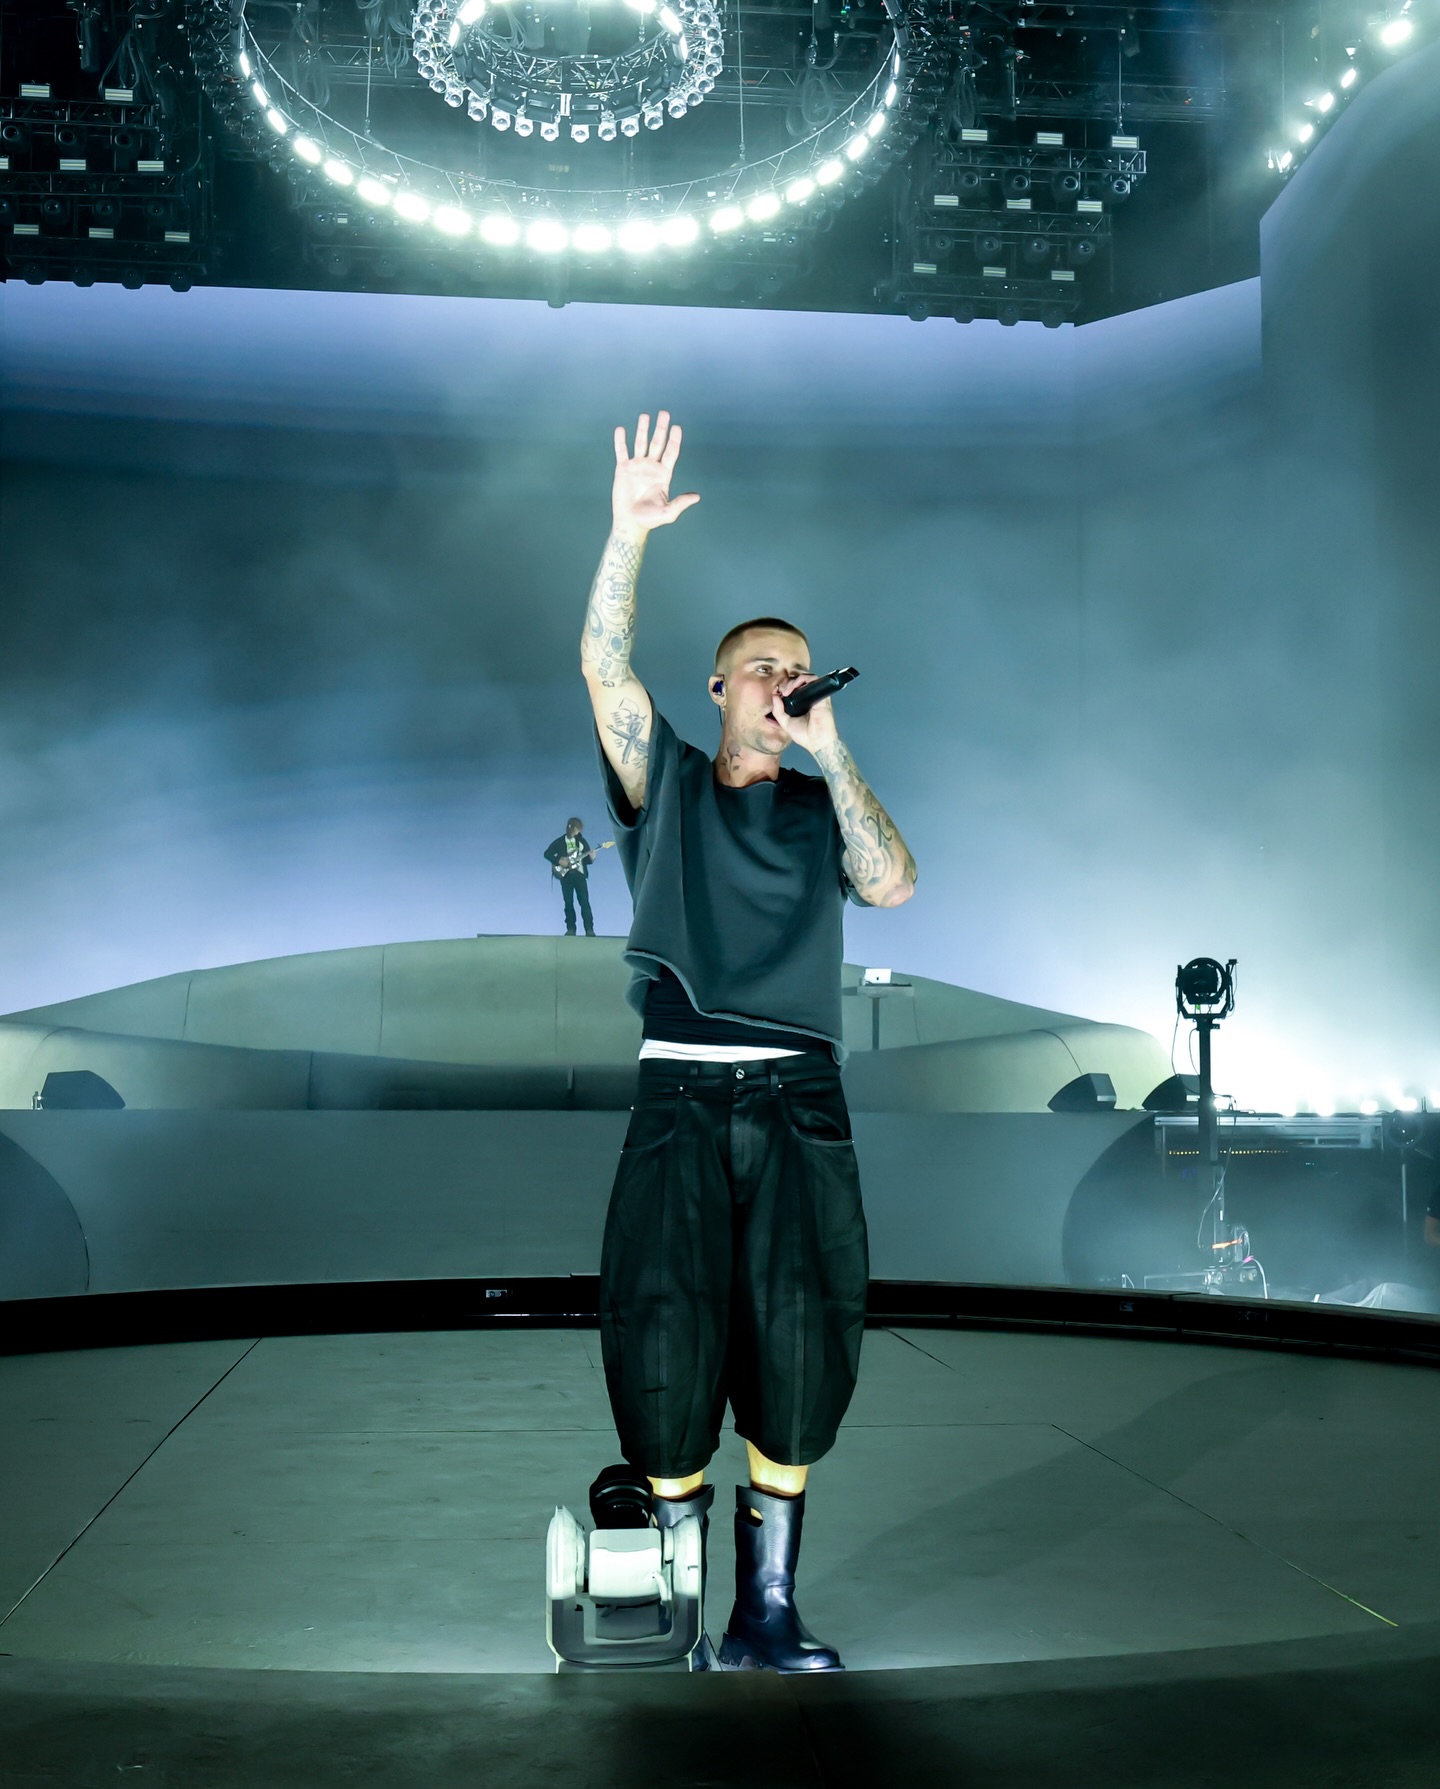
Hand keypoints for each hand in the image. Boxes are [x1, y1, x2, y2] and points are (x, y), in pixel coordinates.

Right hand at [612, 411, 699, 539]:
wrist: (630, 522)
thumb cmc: (650, 519)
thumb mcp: (668, 512)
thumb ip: (680, 503)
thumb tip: (697, 497)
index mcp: (663, 474)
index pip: (671, 452)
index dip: (674, 440)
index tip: (677, 427)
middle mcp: (651, 467)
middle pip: (658, 443)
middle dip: (661, 428)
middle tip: (664, 413)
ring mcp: (637, 466)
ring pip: (640, 443)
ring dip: (643, 429)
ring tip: (645, 416)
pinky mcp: (623, 469)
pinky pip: (621, 452)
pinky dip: (621, 441)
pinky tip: (621, 429)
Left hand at [771, 673, 838, 758]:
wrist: (816, 742)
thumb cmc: (804, 735)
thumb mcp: (785, 722)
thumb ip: (778, 710)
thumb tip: (774, 696)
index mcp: (801, 704)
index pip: (793, 689)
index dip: (784, 687)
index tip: (776, 692)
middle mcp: (808, 698)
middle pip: (798, 682)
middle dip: (787, 683)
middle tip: (781, 691)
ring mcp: (816, 696)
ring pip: (805, 678)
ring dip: (793, 681)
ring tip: (786, 690)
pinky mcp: (822, 695)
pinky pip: (814, 680)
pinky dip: (803, 679)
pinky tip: (794, 688)